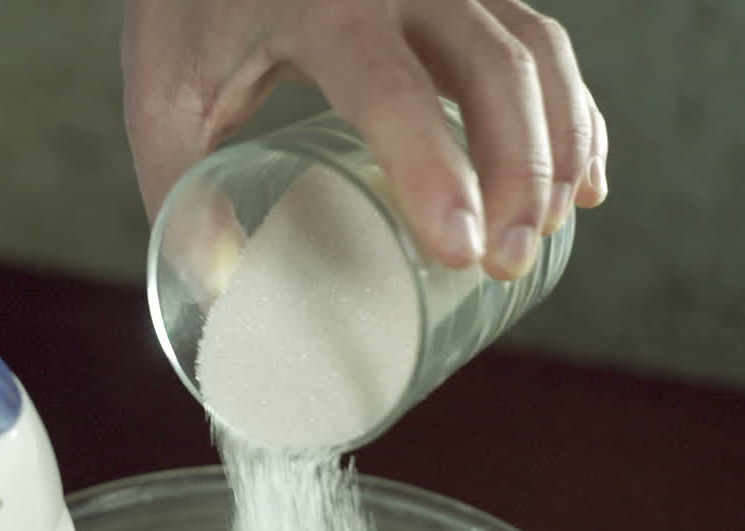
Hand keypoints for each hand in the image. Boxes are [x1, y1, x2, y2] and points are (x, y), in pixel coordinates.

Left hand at [122, 0, 607, 280]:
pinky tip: (578, 177)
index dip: (434, 170)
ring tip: (541, 235)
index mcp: (321, 6)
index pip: (392, 87)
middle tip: (503, 262)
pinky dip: (572, 112)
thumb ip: (179, 186)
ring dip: (556, 147)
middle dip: (517, 174)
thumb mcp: (165, 94)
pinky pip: (543, 43)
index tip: (459, 250)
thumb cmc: (192, 11)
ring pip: (534, 52)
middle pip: (493, 70)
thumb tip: (219, 288)